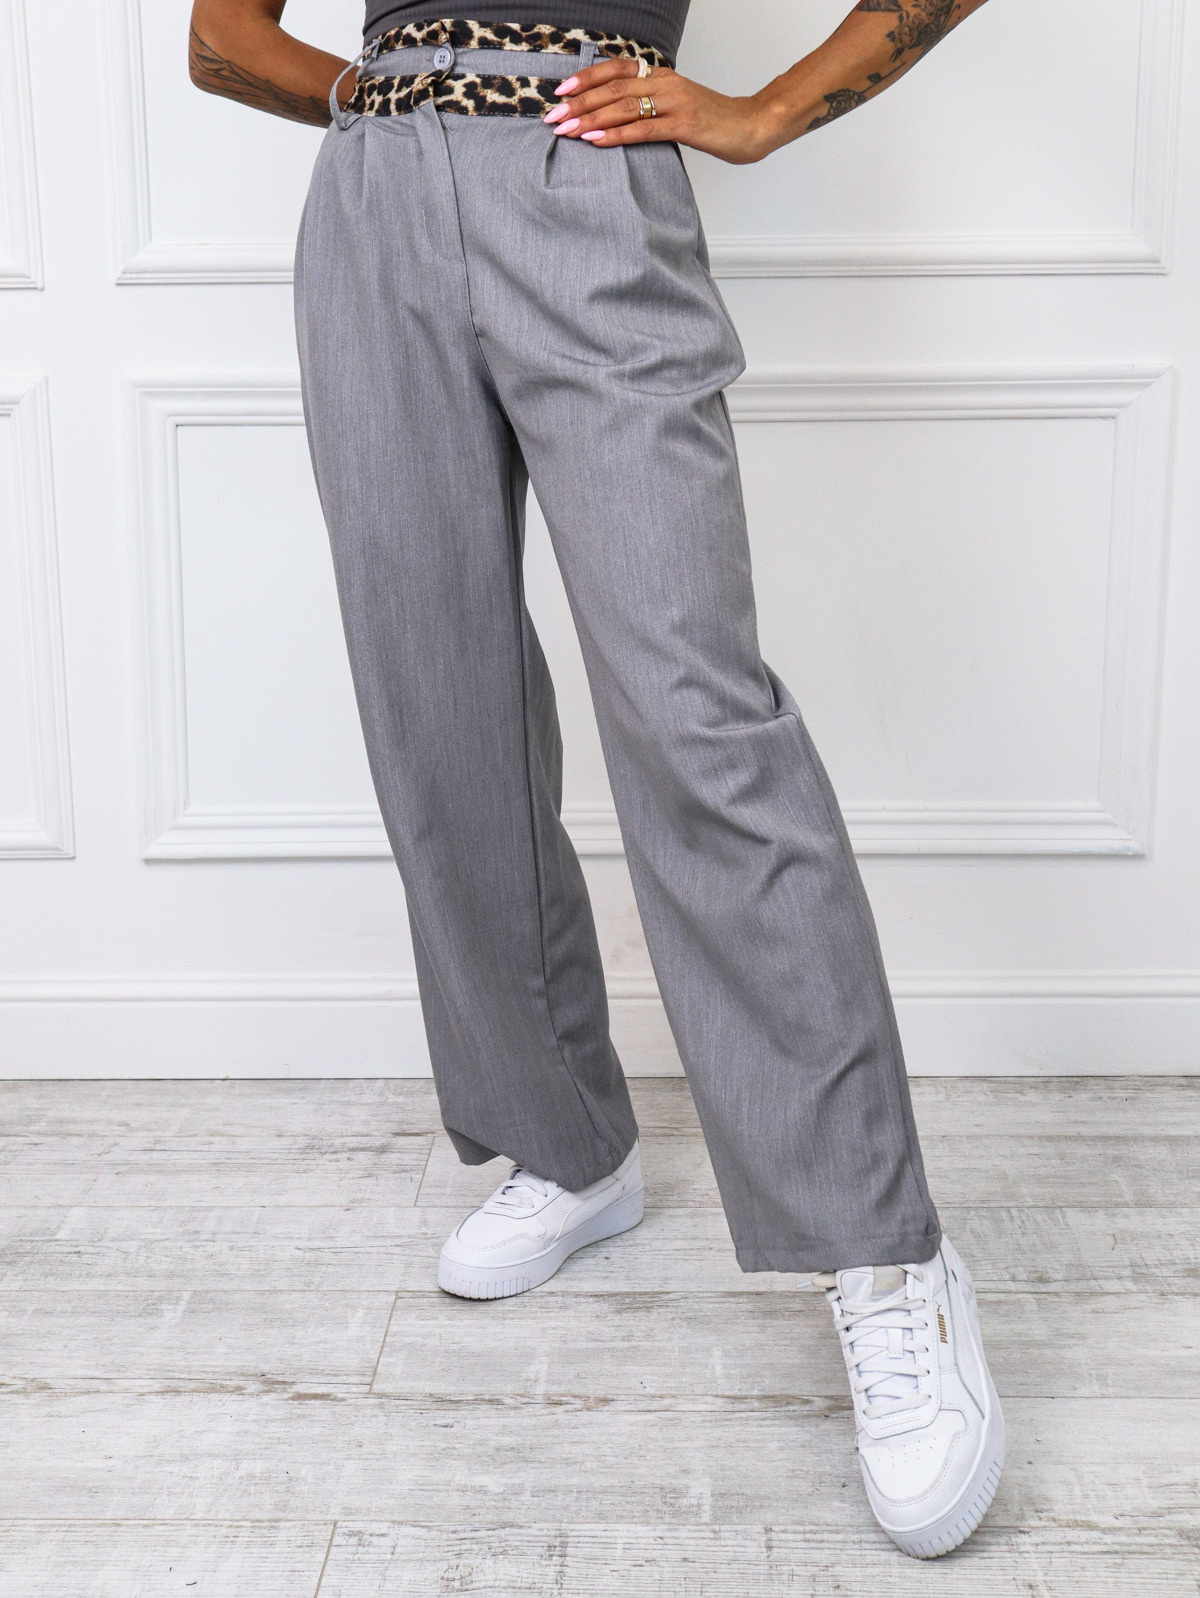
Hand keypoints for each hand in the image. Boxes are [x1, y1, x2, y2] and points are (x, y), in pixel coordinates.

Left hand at [543, 56, 785, 164]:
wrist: (751, 126)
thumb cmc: (713, 121)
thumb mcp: (678, 106)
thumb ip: (650, 105)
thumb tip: (617, 116)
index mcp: (661, 75)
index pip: (616, 70)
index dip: (586, 79)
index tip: (561, 91)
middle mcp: (665, 83)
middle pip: (612, 89)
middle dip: (579, 104)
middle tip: (552, 117)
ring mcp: (675, 103)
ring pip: (622, 107)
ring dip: (589, 120)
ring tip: (565, 130)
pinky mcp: (684, 125)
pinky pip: (642, 129)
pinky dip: (615, 136)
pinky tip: (594, 142)